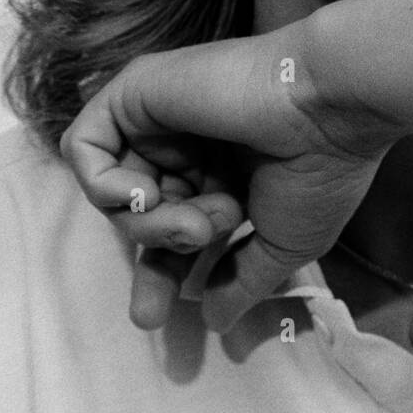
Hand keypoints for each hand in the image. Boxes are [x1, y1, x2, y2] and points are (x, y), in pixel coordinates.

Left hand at [59, 11, 401, 332]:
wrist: (328, 106)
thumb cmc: (319, 171)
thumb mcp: (284, 244)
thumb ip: (242, 280)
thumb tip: (216, 320)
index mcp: (227, 174)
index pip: (175, 228)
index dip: (160, 272)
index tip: (150, 318)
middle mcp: (191, 146)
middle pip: (140, 215)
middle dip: (151, 256)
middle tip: (156, 298)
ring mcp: (162, 119)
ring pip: (114, 192)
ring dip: (146, 225)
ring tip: (194, 224)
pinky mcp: (136, 92)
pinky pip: (84, 148)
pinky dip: (102, 184)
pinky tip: (147, 194)